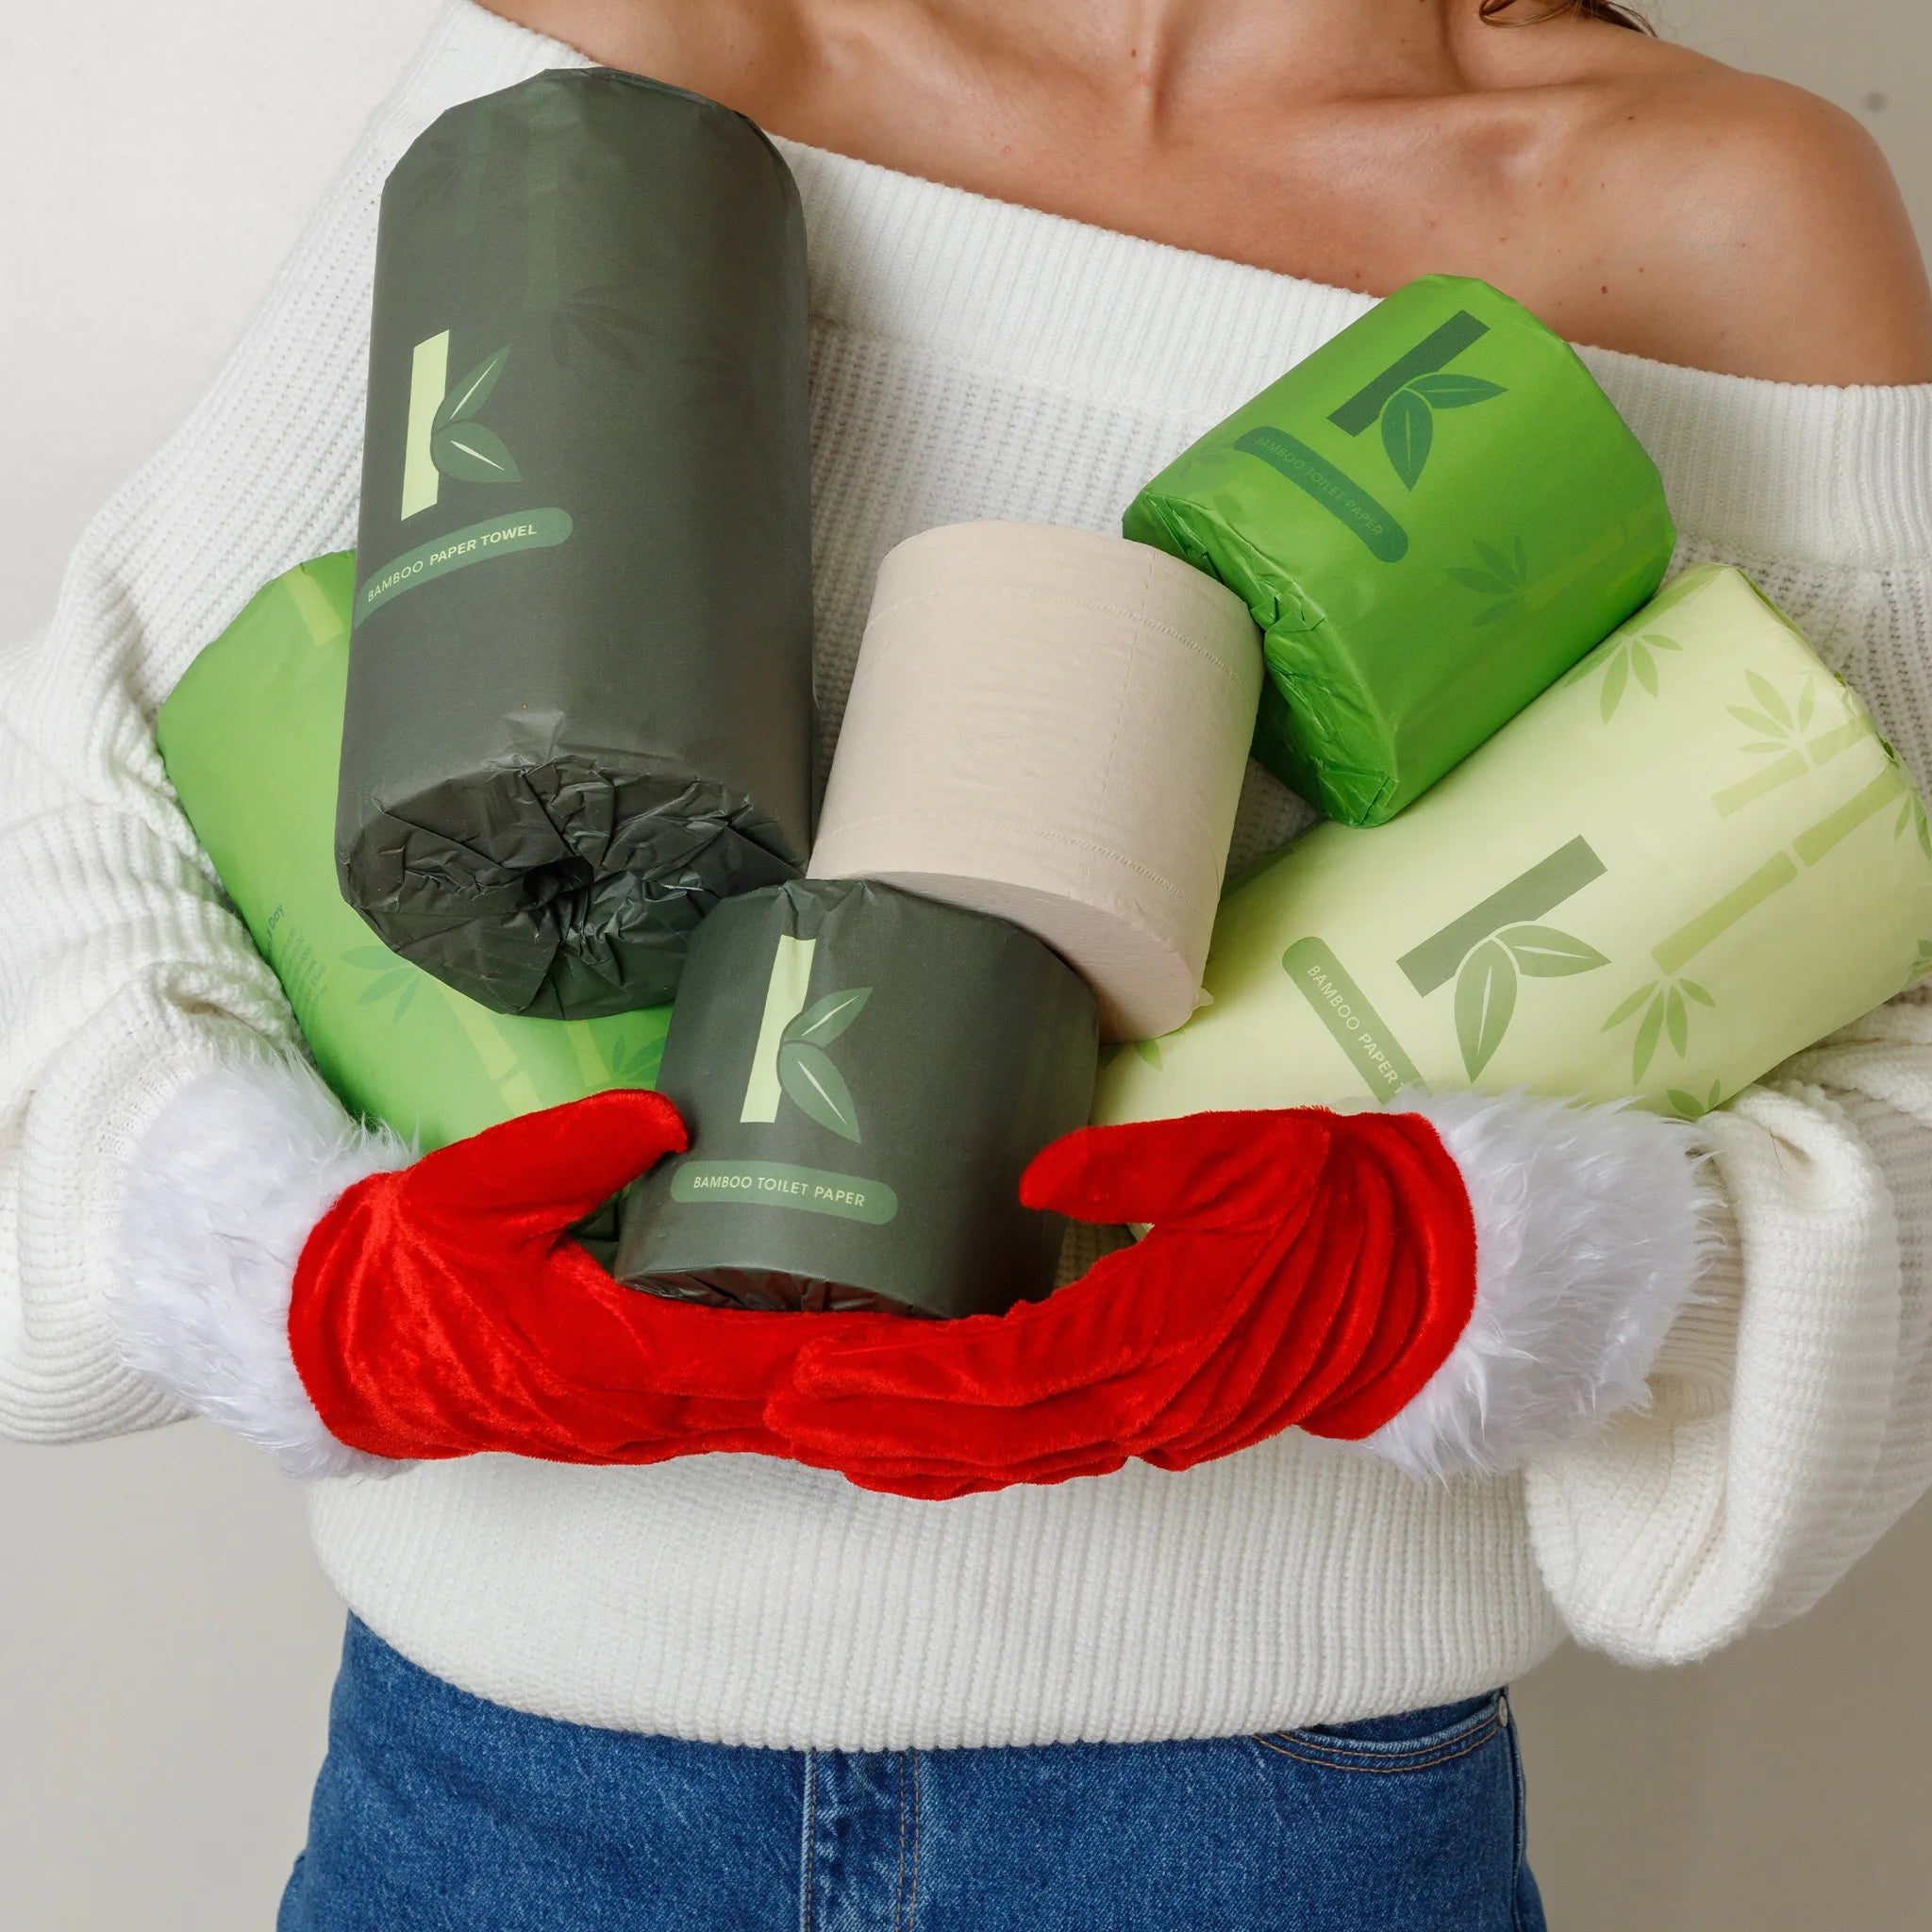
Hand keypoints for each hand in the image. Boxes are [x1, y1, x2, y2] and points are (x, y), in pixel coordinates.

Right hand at [115, 1056, 900, 1476]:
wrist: (346, 1347)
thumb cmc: (408, 1268)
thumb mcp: (475, 1192)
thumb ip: (573, 1151)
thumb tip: (673, 1109)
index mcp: (619, 1355)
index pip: (771, 1362)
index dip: (866, 1358)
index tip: (948, 1345)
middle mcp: (652, 1403)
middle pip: (804, 1402)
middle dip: (898, 1391)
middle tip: (1000, 1361)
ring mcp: (651, 1415)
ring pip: (785, 1414)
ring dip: (870, 1399)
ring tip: (966, 1365)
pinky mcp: (643, 1405)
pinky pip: (749, 1407)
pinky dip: (818, 1395)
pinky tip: (871, 1361)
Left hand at [770, 1091, 1710, 1498]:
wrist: (1427, 1285)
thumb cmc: (1337, 1206)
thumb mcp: (1243, 1155)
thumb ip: (1134, 1168)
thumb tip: (1037, 1180)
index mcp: (1155, 1335)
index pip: (1000, 1377)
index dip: (900, 1384)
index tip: (814, 1370)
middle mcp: (1141, 1403)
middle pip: (980, 1438)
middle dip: (871, 1429)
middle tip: (774, 1407)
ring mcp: (1149, 1425)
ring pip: (1004, 1461)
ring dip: (905, 1452)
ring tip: (813, 1432)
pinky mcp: (1155, 1422)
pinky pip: (1041, 1454)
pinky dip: (964, 1456)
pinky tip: (909, 1443)